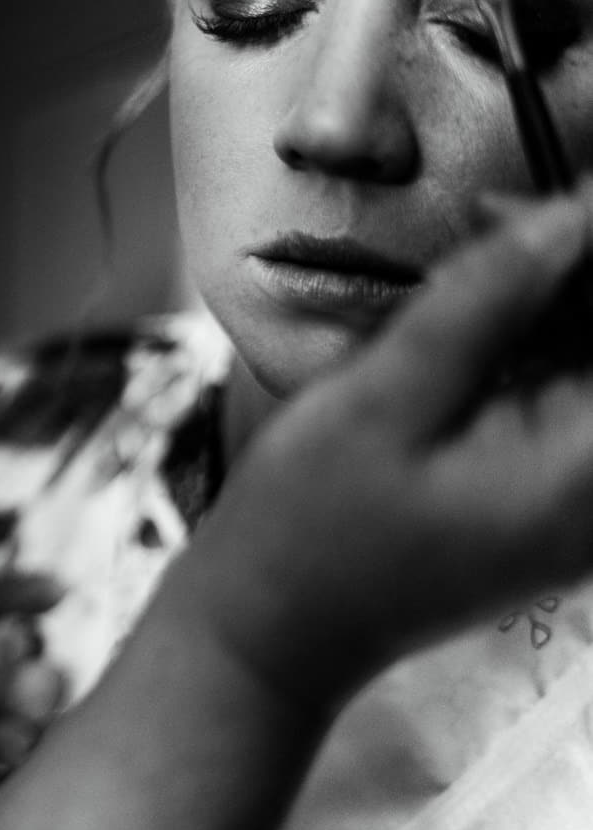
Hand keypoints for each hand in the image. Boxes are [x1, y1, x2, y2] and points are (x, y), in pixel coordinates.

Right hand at [168, 183, 592, 706]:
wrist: (268, 631)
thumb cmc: (306, 528)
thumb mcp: (381, 399)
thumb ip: (482, 302)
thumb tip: (572, 215)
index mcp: (587, 472)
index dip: (592, 252)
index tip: (555, 197)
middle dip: (573, 270)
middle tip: (495, 220)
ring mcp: (579, 503)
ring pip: (588, 363)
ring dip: (550, 303)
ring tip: (472, 262)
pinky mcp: (544, 499)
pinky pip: (562, 396)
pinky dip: (529, 344)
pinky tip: (465, 321)